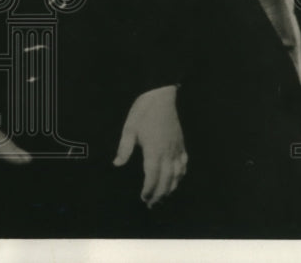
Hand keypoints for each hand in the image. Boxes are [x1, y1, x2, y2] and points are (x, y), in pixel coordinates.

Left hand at [113, 84, 186, 207]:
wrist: (161, 95)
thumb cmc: (143, 111)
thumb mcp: (129, 128)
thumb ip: (124, 148)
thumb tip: (117, 164)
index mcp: (154, 150)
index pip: (152, 176)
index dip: (148, 189)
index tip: (143, 198)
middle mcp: (167, 152)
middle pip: (166, 180)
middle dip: (159, 194)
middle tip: (152, 204)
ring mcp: (176, 148)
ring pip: (177, 175)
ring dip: (171, 188)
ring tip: (163, 197)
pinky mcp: (181, 143)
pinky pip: (184, 163)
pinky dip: (181, 174)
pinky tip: (177, 179)